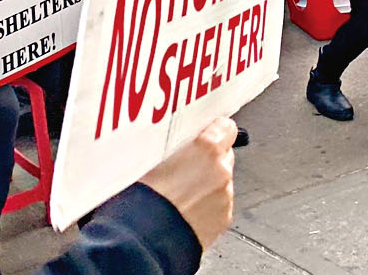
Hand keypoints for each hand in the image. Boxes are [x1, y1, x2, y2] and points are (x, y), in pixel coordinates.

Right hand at [138, 117, 236, 250]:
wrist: (144, 240)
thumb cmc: (141, 198)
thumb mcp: (150, 158)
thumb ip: (171, 147)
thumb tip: (171, 142)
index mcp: (206, 149)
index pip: (225, 127)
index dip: (214, 130)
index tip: (204, 134)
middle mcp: (221, 171)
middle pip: (224, 155)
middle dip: (208, 159)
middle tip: (184, 166)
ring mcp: (224, 197)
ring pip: (221, 182)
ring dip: (207, 184)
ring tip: (180, 194)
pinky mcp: (223, 219)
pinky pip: (218, 205)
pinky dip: (206, 206)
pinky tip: (185, 210)